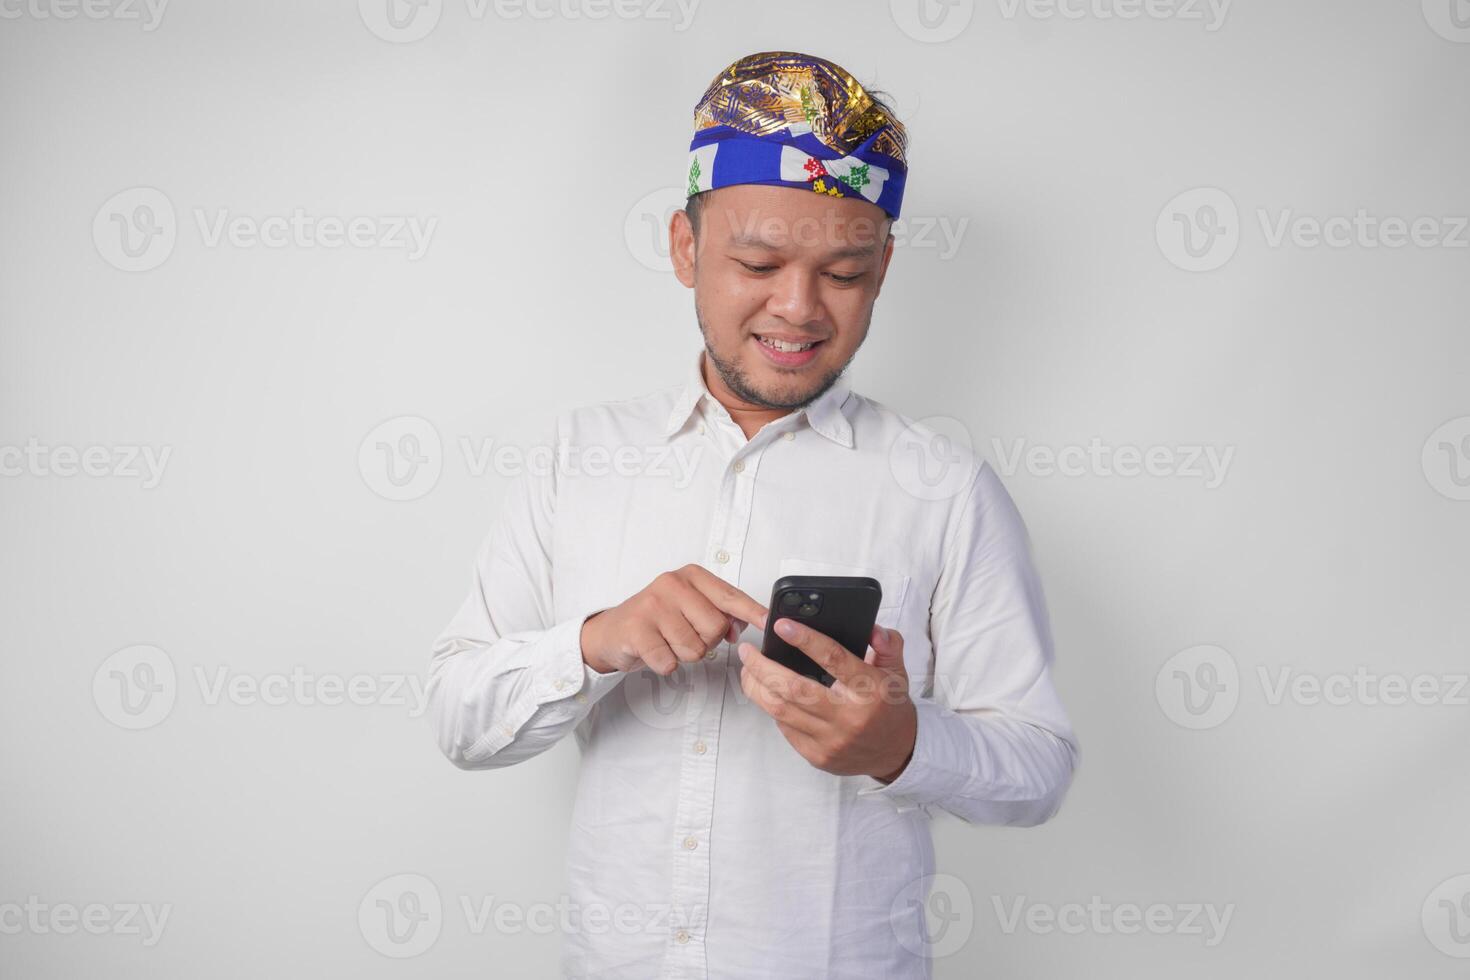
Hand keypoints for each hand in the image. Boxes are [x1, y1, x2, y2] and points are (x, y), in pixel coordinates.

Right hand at [580, 564, 768, 676]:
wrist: (611, 631)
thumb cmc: (656, 620)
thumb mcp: (689, 607)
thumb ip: (719, 613)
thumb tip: (741, 626)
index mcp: (691, 576)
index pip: (730, 595)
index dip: (752, 612)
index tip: (768, 622)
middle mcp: (672, 583)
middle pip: (715, 627)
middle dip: (704, 642)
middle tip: (683, 635)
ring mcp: (653, 605)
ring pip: (694, 649)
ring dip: (683, 655)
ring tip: (666, 641)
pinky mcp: (637, 629)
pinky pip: (670, 662)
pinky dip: (664, 664)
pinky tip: (654, 651)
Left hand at [738, 619, 916, 782]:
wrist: (897, 752)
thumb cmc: (890, 707)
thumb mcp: (897, 670)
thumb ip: (887, 644)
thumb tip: (870, 628)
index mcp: (870, 690)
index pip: (833, 658)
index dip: (804, 639)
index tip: (781, 625)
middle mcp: (849, 716)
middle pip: (794, 688)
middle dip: (763, 666)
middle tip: (748, 651)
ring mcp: (831, 740)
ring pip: (781, 710)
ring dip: (757, 687)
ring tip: (748, 670)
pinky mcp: (817, 756)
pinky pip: (785, 728)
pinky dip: (772, 707)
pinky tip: (768, 694)